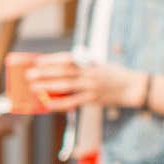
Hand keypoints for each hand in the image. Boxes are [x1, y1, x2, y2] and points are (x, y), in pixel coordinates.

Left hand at [25, 53, 145, 111]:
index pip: (68, 59)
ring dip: (48, 86)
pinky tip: (47, 104)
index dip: (52, 60)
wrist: (133, 87)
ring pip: (66, 86)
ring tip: (33, 87)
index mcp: (90, 63)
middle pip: (63, 72)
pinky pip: (73, 102)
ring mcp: (91, 87)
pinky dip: (59, 103)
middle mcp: (89, 74)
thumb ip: (81, 65)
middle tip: (29, 74)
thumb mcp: (98, 65)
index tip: (38, 60)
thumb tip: (59, 66)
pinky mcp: (93, 99)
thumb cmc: (113, 75)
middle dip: (45, 73)